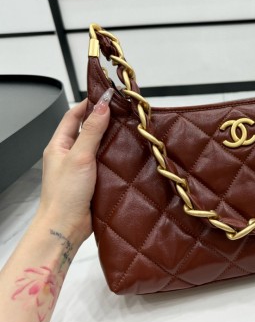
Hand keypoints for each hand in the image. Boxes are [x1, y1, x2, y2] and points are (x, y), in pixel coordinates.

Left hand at [36, 89, 113, 243]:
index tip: (107, 95)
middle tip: (122, 111)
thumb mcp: (79, 156)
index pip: (74, 116)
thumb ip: (92, 131)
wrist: (66, 226)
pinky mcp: (94, 180)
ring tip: (128, 129)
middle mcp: (70, 154)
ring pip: (98, 146)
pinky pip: (105, 162)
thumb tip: (102, 107)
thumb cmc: (64, 194)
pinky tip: (128, 153)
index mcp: (59, 145)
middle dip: (104, 119)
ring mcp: (82, 168)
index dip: (90, 104)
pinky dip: (116, 155)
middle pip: (87, 129)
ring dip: (111, 138)